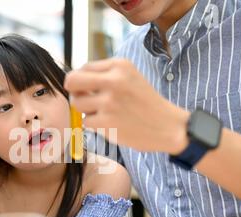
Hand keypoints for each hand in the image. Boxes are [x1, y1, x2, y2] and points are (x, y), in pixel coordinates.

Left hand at [64, 58, 189, 153]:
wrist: (168, 126)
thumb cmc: (145, 102)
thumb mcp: (130, 77)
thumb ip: (104, 75)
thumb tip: (72, 81)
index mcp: (120, 65)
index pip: (83, 67)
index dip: (82, 81)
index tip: (91, 89)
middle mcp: (114, 80)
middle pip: (71, 81)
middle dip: (74, 91)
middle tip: (83, 99)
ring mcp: (109, 102)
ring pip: (77, 103)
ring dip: (86, 110)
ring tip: (104, 113)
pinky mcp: (107, 122)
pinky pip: (86, 122)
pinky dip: (95, 125)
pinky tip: (111, 124)